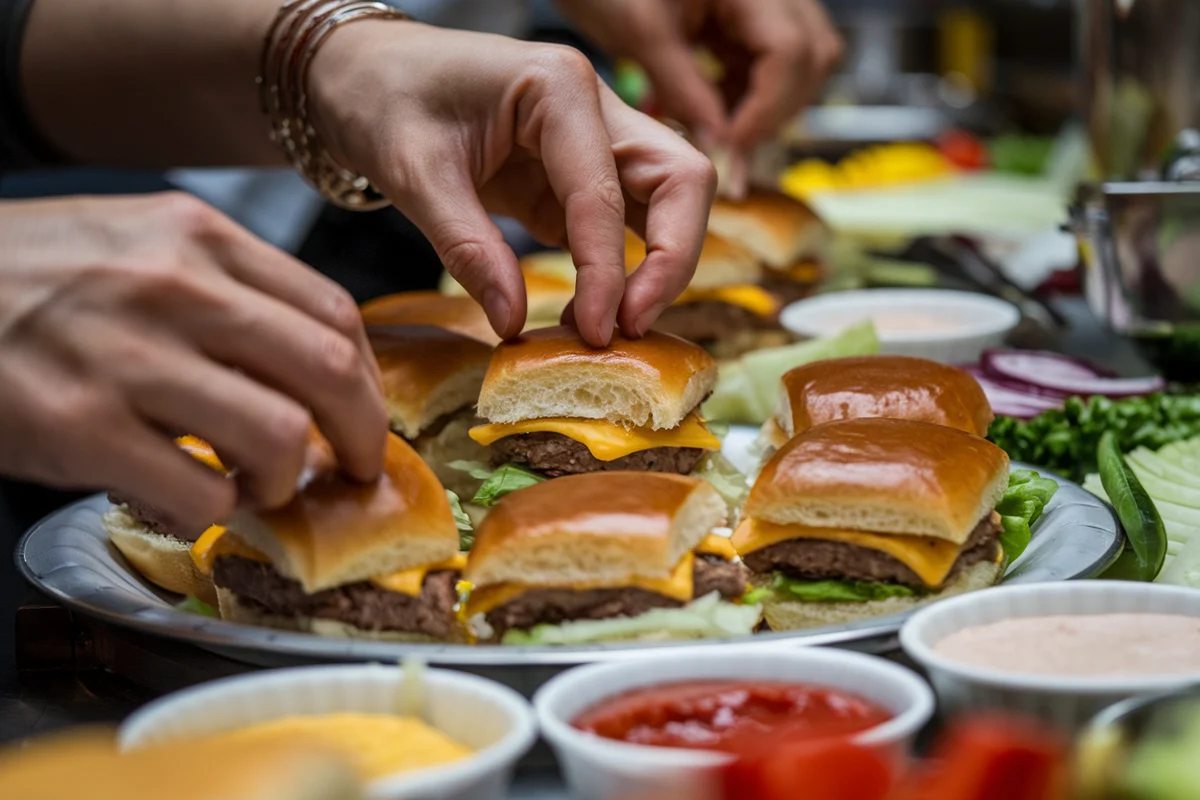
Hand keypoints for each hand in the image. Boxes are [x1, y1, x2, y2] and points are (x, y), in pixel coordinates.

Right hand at [0, 194, 386, 528]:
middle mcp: (174, 288)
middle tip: (355, 470)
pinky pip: (201, 491)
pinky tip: (193, 497)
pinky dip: (215, 509)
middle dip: (363, 439)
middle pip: (332, 373)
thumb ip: (230, 290)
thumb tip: (319, 362)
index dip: (369, 382)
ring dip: (286, 480)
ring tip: (257, 484)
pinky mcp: (80, 428)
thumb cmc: (32, 276)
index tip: (364, 416)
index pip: (337, 313)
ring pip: (281, 437)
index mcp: (200, 239)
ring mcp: (126, 358)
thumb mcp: (140, 244)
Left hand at [307, 22, 716, 345]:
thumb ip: (467, 247)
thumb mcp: (413, 174)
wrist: (361, 72)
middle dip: (671, 260)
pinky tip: (586, 312)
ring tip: (607, 328)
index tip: (598, 332)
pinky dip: (618, 270)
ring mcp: (594, 139)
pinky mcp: (576, 176)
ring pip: (668, 201)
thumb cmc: (382, 99)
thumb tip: (514, 323)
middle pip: (680, 182)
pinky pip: (623, 224)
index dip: (610, 270)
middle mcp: (594, 106)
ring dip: (656, 267)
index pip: (606, 191)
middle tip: (631, 328)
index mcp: (558, 87)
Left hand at [555, 0, 842, 197]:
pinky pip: (773, 65)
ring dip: (764, 106)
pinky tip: (711, 112)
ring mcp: (766, 3)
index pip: (788, 51)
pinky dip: (748, 96)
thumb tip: (721, 149)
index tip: (731, 146)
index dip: (766, 107)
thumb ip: (686, 93)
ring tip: (716, 129)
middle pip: (812, 58)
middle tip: (729, 148)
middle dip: (773, 111)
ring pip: (801, 64)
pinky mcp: (753, 19)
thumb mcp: (644, 36)